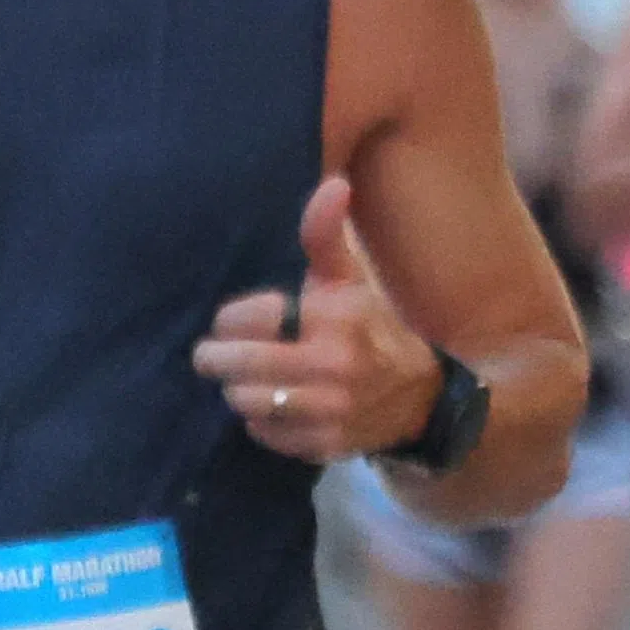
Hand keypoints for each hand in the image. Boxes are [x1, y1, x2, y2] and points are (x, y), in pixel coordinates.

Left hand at [197, 175, 443, 465]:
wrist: (418, 399)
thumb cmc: (370, 328)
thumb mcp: (348, 281)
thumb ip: (326, 235)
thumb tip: (335, 184)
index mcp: (334, 319)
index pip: (248, 320)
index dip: (231, 321)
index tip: (234, 322)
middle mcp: (332, 367)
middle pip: (239, 367)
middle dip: (218, 359)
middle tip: (212, 356)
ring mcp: (328, 411)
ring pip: (245, 401)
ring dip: (239, 390)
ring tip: (246, 379)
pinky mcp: (323, 445)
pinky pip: (263, 433)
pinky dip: (261, 420)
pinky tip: (273, 406)